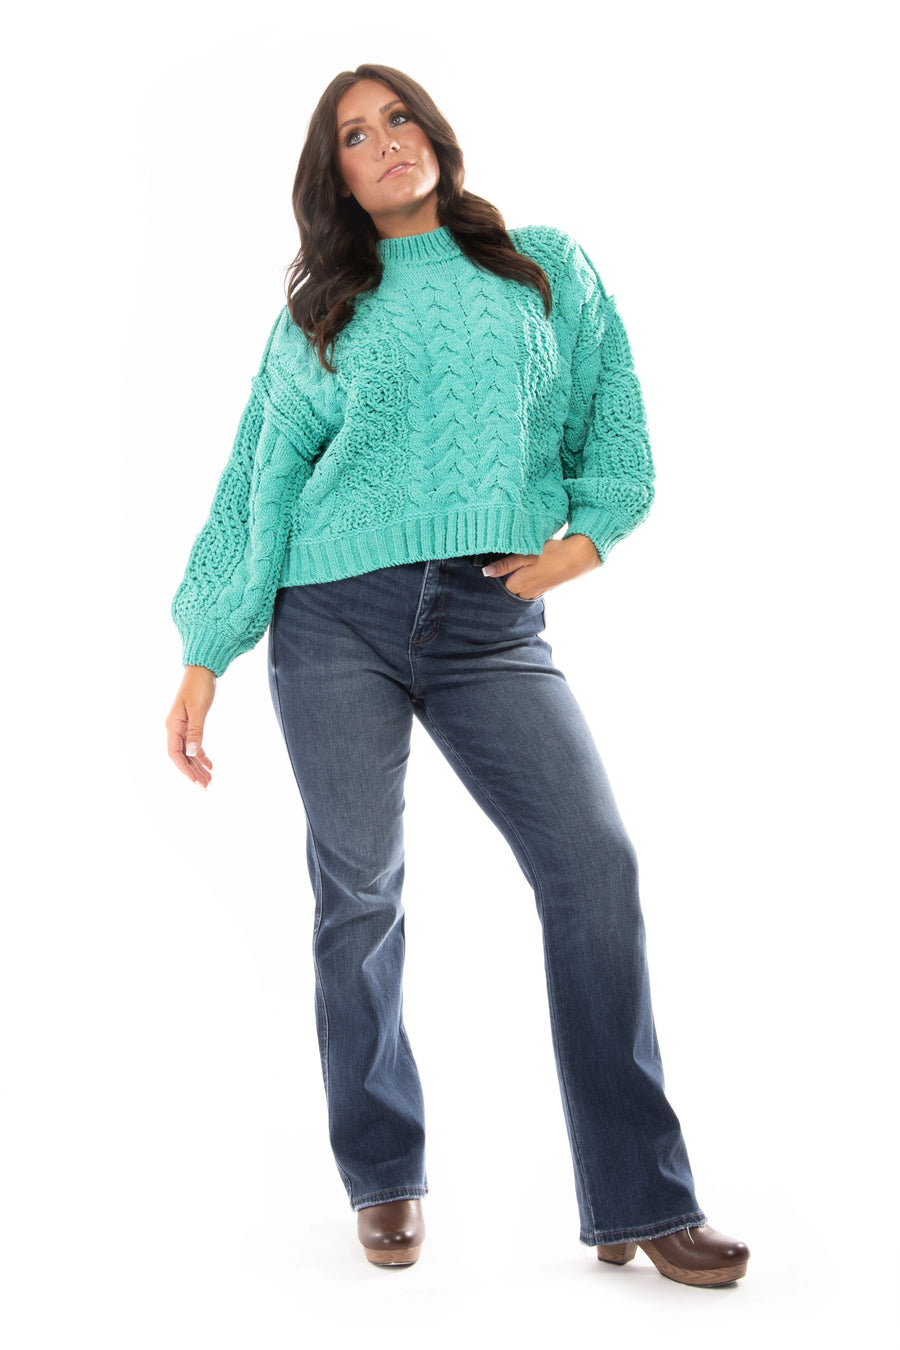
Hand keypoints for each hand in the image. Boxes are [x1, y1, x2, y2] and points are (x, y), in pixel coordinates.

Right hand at [165, 665, 216, 787]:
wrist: (202, 670)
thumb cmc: (199, 687)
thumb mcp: (198, 710)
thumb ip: (195, 731)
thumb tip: (192, 752)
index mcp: (173, 725)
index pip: (175, 753)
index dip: (184, 768)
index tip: (194, 780)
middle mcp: (175, 728)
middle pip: (182, 756)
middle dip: (192, 772)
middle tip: (205, 786)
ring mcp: (182, 727)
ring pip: (189, 753)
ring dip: (198, 767)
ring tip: (209, 780)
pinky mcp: (191, 724)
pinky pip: (195, 745)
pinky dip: (202, 756)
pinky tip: (210, 765)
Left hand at [481, 534, 600, 598]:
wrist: (577, 558)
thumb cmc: (550, 554)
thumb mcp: (525, 556)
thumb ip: (505, 565)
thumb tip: (486, 572)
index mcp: (516, 585)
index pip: (498, 584)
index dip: (499, 572)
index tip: (502, 561)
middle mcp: (525, 593)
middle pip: (508, 587)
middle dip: (508, 577)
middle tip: (515, 561)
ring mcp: (535, 592)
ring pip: (520, 588)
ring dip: (520, 578)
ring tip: (526, 564)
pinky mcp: (544, 589)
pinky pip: (530, 588)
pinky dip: (530, 580)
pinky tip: (535, 569)